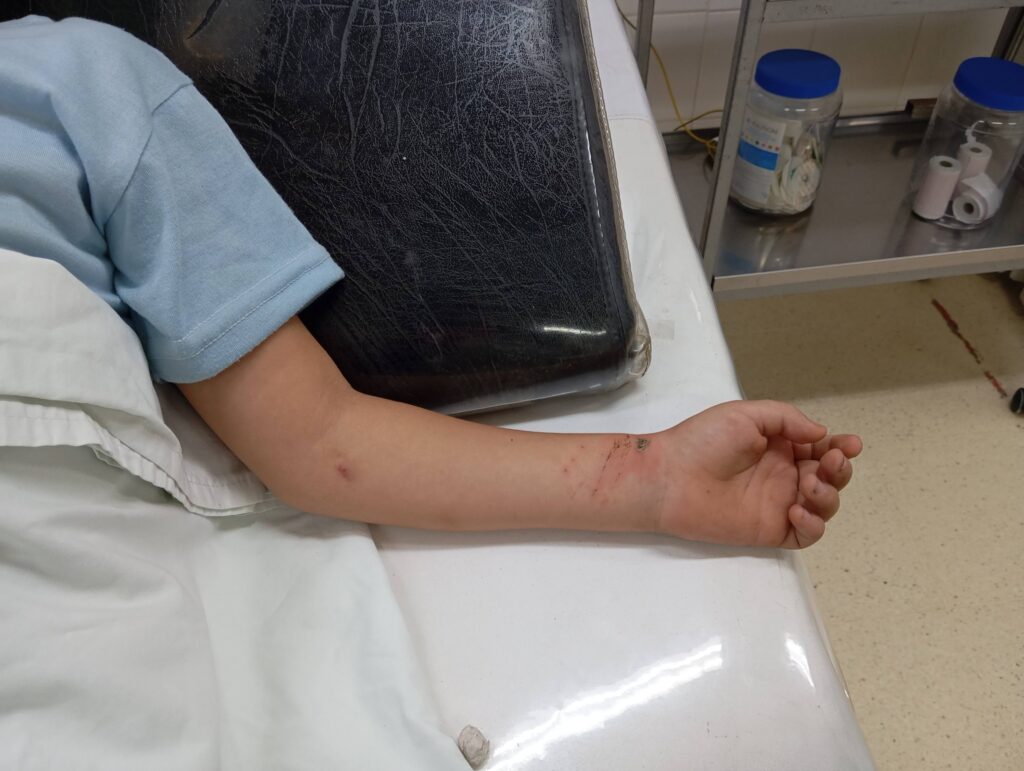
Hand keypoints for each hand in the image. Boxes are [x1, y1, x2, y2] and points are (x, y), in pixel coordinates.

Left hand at [656, 400, 861, 547]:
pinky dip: (813, 524)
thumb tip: (821, 434)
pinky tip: (796, 509)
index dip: (840, 447)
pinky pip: (806, 534)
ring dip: (828, 495)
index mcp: (779, 447)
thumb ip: (787, 419)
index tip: (850, 445)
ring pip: (824, 506)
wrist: (670, 477)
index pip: (820, 449)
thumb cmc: (702, 440)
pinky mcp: (770, 530)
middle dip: (840, 470)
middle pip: (829, 477)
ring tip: (808, 485)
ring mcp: (778, 503)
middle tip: (832, 462)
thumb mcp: (746, 415)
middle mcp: (783, 475)